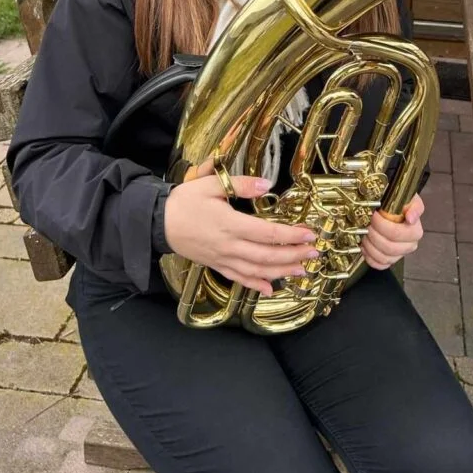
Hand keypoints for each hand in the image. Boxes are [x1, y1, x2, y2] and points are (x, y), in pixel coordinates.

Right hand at [163, 158, 318, 297]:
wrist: (158, 222)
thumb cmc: (185, 201)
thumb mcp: (210, 183)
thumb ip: (241, 184)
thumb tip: (267, 185)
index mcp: (230, 224)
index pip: (267, 233)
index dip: (291, 235)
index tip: (309, 233)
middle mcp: (229, 245)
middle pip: (267, 256)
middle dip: (293, 255)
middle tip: (314, 252)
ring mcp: (222, 258)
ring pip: (257, 270)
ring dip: (281, 271)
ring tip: (302, 269)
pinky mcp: (216, 265)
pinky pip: (239, 278)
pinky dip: (256, 284)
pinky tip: (270, 288)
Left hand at [361, 193, 424, 270]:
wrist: (395, 208)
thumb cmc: (401, 203)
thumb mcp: (410, 199)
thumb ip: (414, 207)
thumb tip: (411, 218)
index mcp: (415, 232)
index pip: (396, 233)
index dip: (381, 225)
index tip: (374, 215)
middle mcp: (410, 245)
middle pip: (388, 247)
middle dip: (373, 234)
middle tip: (366, 223)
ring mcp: (400, 254)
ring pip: (383, 257)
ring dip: (370, 245)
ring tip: (364, 233)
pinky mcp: (390, 260)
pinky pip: (380, 265)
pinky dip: (370, 257)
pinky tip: (365, 246)